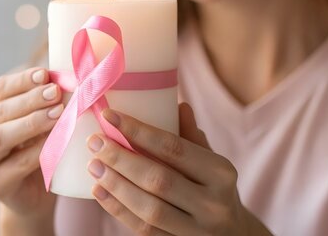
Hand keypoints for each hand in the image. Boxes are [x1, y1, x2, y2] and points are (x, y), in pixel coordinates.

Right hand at [0, 67, 63, 217]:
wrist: (34, 194)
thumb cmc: (36, 149)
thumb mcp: (37, 121)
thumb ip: (43, 102)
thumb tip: (64, 79)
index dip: (22, 80)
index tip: (45, 74)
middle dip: (30, 100)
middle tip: (55, 93)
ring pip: (0, 136)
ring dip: (30, 122)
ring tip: (57, 113)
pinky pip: (15, 164)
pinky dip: (37, 150)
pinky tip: (55, 141)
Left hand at [85, 103, 271, 234]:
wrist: (234, 234)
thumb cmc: (215, 188)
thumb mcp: (212, 161)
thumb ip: (191, 135)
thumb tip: (178, 104)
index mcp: (221, 173)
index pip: (174, 148)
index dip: (138, 131)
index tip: (109, 116)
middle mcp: (212, 204)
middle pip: (158, 180)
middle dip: (121, 159)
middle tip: (95, 142)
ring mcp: (196, 230)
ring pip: (149, 209)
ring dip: (116, 186)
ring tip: (93, 165)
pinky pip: (143, 229)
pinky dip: (118, 209)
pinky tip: (99, 190)